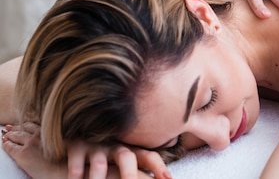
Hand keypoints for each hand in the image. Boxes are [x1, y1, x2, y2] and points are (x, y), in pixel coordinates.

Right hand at [2, 123, 168, 178]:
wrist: (75, 143)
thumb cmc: (104, 159)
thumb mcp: (121, 164)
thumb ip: (137, 170)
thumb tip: (164, 177)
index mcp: (131, 151)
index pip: (149, 156)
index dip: (159, 166)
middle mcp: (115, 147)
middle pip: (126, 158)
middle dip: (130, 175)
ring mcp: (96, 146)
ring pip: (100, 163)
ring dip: (99, 177)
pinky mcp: (76, 146)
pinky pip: (76, 159)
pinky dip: (76, 172)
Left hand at [2, 123, 65, 178]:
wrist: (66, 171)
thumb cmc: (69, 161)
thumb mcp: (69, 143)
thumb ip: (58, 137)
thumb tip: (54, 136)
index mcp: (51, 131)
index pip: (34, 125)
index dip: (27, 125)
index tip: (22, 125)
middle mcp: (40, 134)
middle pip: (24, 128)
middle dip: (17, 128)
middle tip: (10, 128)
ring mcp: (31, 143)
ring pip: (16, 136)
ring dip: (10, 135)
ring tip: (6, 135)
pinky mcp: (24, 153)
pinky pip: (10, 147)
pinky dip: (6, 144)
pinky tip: (5, 144)